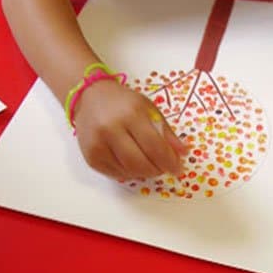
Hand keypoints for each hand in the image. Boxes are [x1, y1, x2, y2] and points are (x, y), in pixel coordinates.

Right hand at [73, 79, 187, 179]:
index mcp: (130, 114)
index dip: (169, 162)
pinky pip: (116, 175)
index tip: (178, 168)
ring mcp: (98, 145)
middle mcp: (111, 129)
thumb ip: (166, 131)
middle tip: (164, 168)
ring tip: (150, 165)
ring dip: (145, 173)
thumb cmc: (123, 103)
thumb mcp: (148, 109)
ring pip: (129, 172)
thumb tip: (183, 152)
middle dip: (157, 170)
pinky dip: (130, 174)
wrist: (90, 97)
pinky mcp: (91, 157)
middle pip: (141, 163)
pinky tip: (133, 164)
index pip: (154, 146)